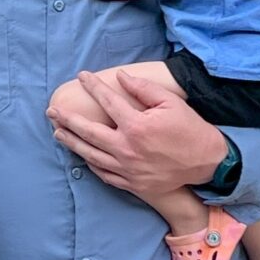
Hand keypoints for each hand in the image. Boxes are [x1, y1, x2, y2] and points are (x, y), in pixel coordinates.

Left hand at [48, 66, 228, 202]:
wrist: (207, 162)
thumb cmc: (190, 129)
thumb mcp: (171, 102)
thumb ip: (143, 89)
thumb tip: (120, 77)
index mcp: (136, 126)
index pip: (108, 102)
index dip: (93, 87)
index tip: (82, 76)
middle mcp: (127, 149)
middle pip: (89, 132)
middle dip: (67, 120)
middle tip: (52, 111)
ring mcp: (128, 169)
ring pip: (91, 155)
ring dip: (72, 143)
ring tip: (58, 133)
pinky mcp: (133, 183)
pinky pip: (105, 174)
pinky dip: (91, 164)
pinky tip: (83, 156)